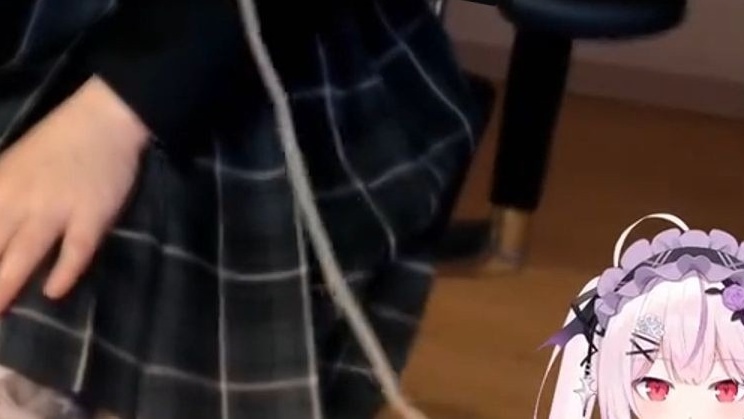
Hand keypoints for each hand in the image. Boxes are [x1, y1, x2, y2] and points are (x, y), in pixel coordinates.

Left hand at [0, 76, 148, 310]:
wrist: (101, 121)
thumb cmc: (55, 143)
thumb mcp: (10, 167)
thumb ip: (1, 198)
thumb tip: (0, 233)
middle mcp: (19, 200)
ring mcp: (57, 209)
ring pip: (25, 253)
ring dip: (8, 283)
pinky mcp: (91, 214)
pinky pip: (76, 249)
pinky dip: (65, 271)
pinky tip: (54, 291)